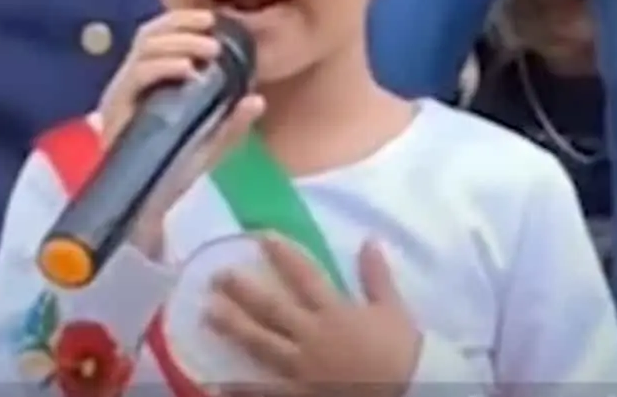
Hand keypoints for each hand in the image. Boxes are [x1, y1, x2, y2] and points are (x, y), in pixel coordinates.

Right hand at [97, 10, 264, 250]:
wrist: (147, 212)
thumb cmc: (172, 175)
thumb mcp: (210, 146)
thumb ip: (231, 123)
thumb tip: (258, 99)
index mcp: (149, 83)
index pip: (158, 37)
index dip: (182, 21)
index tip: (214, 19)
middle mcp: (131, 84)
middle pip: (149, 35)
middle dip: (182, 26)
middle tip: (213, 32)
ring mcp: (120, 97)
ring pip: (143, 49)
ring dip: (178, 42)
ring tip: (208, 50)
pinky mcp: (115, 112)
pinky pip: (136, 77)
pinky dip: (163, 67)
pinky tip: (187, 71)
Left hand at [206, 236, 420, 396]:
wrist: (409, 394)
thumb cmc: (400, 355)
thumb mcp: (395, 313)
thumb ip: (377, 277)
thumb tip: (369, 239)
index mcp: (334, 312)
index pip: (304, 276)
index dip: (283, 254)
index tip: (261, 236)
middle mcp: (311, 335)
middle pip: (271, 308)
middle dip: (243, 290)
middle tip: (217, 275)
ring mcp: (301, 367)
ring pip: (260, 343)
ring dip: (233, 327)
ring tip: (207, 313)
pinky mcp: (299, 394)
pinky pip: (264, 390)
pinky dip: (240, 389)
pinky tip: (215, 384)